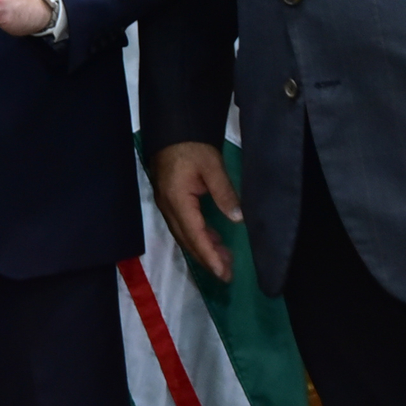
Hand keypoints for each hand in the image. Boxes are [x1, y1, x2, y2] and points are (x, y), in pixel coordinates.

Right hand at [151, 141, 242, 282]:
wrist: (173, 130)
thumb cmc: (192, 146)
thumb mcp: (212, 166)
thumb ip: (224, 193)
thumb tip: (238, 219)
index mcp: (178, 200)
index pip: (194, 234)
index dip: (209, 255)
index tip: (223, 272)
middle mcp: (168, 207)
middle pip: (187, 240)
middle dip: (207, 259)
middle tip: (227, 276)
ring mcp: (167, 205)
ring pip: (185, 235)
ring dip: (203, 250)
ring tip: (225, 262)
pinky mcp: (170, 201)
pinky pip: (184, 226)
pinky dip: (199, 237)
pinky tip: (214, 241)